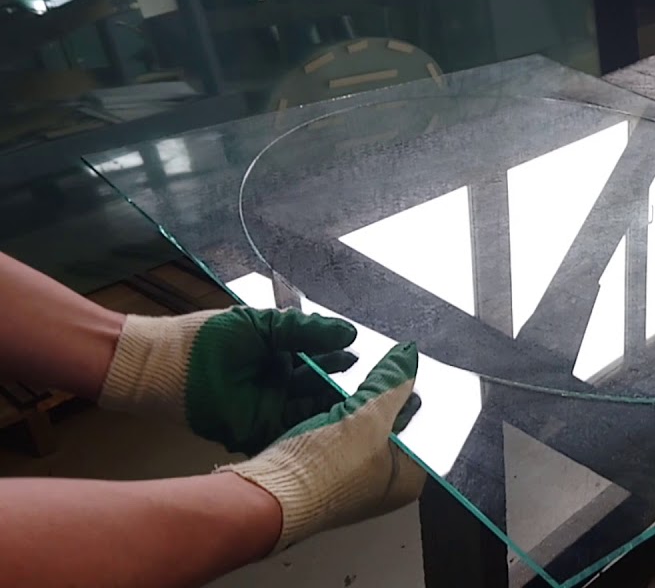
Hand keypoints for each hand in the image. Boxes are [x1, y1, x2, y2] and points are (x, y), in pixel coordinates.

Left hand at [99, 306, 363, 453]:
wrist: (164, 363)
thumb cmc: (208, 338)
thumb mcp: (266, 326)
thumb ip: (307, 331)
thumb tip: (349, 332)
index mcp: (284, 358)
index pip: (326, 364)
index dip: (351, 366)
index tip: (383, 366)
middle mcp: (282, 386)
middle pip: (326, 392)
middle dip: (355, 394)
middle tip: (388, 395)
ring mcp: (270, 410)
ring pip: (314, 413)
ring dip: (339, 412)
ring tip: (371, 408)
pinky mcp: (257, 430)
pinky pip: (292, 431)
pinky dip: (314, 429)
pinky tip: (338, 424)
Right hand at [217, 342, 425, 550]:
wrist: (266, 495)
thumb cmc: (323, 473)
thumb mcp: (370, 415)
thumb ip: (392, 383)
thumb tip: (407, 357)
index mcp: (408, 479)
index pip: (422, 428)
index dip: (413, 396)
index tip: (404, 371)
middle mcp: (381, 483)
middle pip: (390, 427)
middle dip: (383, 397)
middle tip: (378, 368)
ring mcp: (348, 479)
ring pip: (357, 429)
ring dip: (352, 403)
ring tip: (348, 378)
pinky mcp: (317, 472)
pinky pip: (332, 435)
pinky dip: (330, 415)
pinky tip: (324, 397)